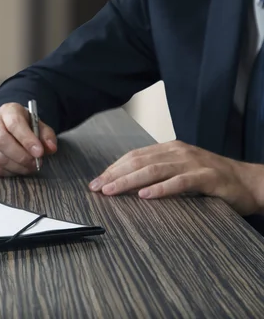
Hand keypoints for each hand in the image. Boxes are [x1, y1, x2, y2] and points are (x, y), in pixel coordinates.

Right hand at [0, 102, 57, 175]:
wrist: (7, 126)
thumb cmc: (24, 126)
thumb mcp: (38, 125)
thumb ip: (46, 135)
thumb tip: (50, 148)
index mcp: (7, 110)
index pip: (14, 124)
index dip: (27, 140)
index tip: (39, 153)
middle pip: (1, 141)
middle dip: (21, 156)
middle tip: (35, 163)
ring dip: (17, 166)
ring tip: (29, 167)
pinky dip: (7, 172)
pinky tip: (17, 169)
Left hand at [89, 140, 263, 214]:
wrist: (249, 182)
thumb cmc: (211, 179)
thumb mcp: (180, 171)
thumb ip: (157, 173)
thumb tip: (125, 183)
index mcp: (169, 149)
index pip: (134, 156)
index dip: (113, 168)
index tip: (96, 181)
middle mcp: (178, 152)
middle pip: (139, 161)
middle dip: (114, 174)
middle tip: (96, 187)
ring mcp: (193, 162)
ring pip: (154, 170)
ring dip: (129, 181)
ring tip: (112, 190)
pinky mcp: (207, 176)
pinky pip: (181, 182)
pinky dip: (161, 189)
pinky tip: (145, 195)